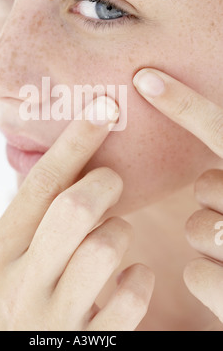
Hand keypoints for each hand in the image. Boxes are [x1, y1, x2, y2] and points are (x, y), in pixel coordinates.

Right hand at [0, 96, 153, 330]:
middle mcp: (23, 283)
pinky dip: (137, 279)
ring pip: (106, 248)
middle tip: (108, 180)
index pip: (39, 184)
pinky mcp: (90, 345)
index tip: (102, 110)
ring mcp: (57, 318)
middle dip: (102, 183)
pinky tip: (125, 279)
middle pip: (74, 208)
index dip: (74, 142)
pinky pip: (131, 298)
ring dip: (118, 231)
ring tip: (109, 234)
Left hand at [133, 68, 222, 324]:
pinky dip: (209, 281)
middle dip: (214, 199)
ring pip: (200, 228)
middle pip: (209, 186)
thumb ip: (219, 165)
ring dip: (210, 241)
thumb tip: (188, 146)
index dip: (184, 105)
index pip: (221, 133)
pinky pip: (198, 275)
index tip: (144, 78)